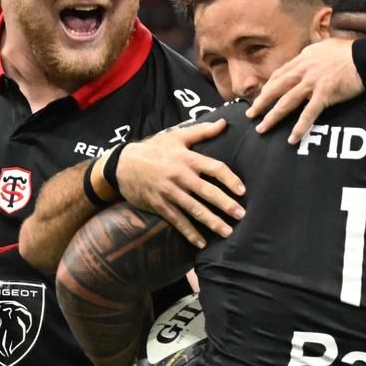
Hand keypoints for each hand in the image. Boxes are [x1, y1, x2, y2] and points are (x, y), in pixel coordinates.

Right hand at [115, 119, 245, 247]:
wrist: (122, 164)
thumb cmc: (153, 148)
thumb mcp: (176, 136)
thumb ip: (202, 131)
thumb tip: (224, 123)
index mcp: (187, 158)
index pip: (214, 168)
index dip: (230, 179)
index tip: (242, 190)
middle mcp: (180, 176)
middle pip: (207, 192)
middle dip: (225, 204)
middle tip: (241, 215)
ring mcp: (169, 192)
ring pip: (194, 209)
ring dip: (211, 222)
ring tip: (227, 232)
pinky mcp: (159, 205)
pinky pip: (177, 221)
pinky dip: (189, 233)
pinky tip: (201, 242)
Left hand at [246, 38, 362, 143]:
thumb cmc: (347, 51)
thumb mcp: (323, 46)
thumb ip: (311, 54)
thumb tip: (305, 57)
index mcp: (303, 59)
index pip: (279, 74)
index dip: (268, 87)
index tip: (261, 97)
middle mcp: (304, 70)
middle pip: (276, 88)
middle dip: (262, 102)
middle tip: (251, 114)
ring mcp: (313, 82)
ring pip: (287, 102)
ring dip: (273, 116)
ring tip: (262, 128)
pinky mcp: (325, 93)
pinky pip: (309, 113)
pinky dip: (300, 126)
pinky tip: (292, 138)